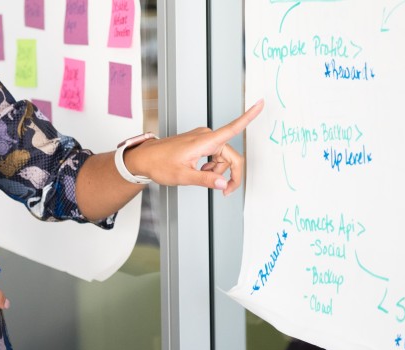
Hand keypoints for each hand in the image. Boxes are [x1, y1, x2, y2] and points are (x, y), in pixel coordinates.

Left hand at [125, 99, 263, 195]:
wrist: (144, 159)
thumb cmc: (159, 164)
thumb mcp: (183, 176)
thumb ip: (206, 180)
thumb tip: (224, 184)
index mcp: (204, 141)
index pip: (232, 128)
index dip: (248, 116)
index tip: (260, 104)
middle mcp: (206, 136)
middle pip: (231, 156)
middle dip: (230, 174)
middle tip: (225, 191)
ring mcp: (203, 139)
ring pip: (223, 158)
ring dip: (218, 171)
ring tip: (201, 177)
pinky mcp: (200, 142)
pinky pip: (215, 155)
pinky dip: (212, 166)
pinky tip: (200, 171)